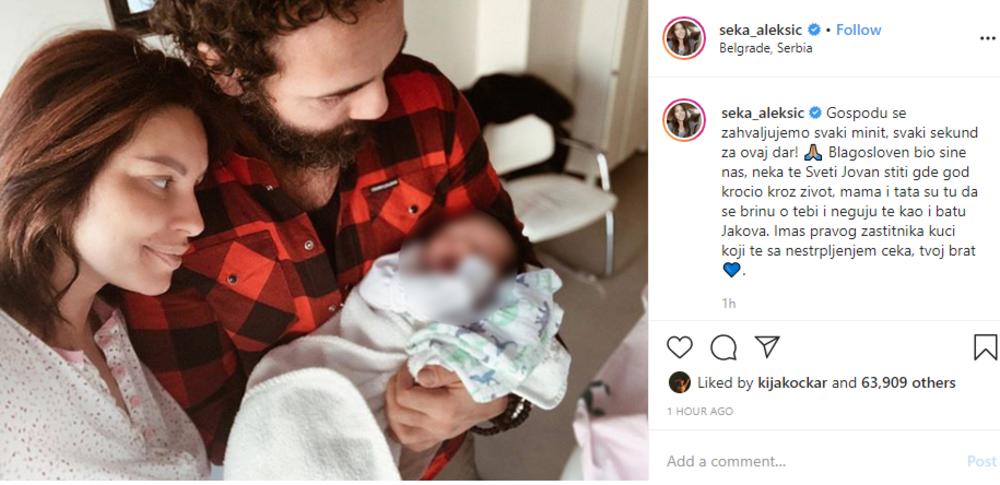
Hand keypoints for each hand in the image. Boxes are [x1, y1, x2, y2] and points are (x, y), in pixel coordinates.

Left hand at [385, 364, 507, 451]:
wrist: (496, 397)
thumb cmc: (482, 378)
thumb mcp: (463, 366)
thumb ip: (439, 370)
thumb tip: (419, 374)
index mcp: (445, 409)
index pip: (404, 397)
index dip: (401, 377)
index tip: (410, 366)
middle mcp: (439, 427)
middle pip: (398, 414)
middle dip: (393, 390)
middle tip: (403, 375)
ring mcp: (438, 435)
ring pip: (400, 432)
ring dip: (393, 411)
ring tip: (398, 392)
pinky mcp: (438, 437)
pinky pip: (412, 441)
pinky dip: (402, 428)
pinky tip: (403, 412)